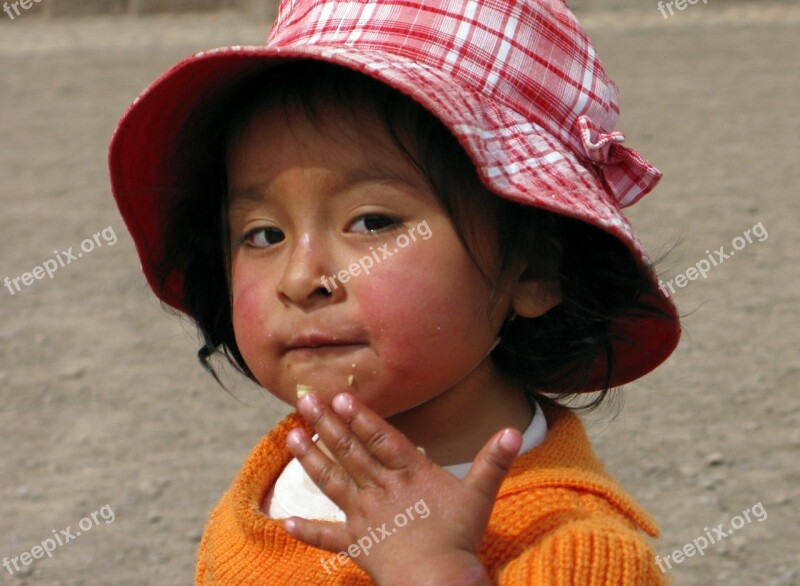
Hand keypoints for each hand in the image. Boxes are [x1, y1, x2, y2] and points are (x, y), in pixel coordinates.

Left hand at [283, 391, 522, 585]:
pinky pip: (326, 536)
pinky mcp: (357, 543)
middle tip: (305, 403)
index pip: (379, 438)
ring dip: (310, 458)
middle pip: (349, 452)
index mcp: (409, 474)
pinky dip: (306, 530)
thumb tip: (514, 431)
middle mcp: (381, 489)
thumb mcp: (480, 495)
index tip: (339, 397)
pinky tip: (285, 520)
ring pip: (332, 482)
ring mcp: (365, 516)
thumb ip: (493, 461)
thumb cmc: (459, 538)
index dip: (359, 416)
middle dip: (326, 425)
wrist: (438, 581)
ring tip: (291, 436)